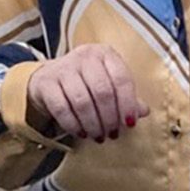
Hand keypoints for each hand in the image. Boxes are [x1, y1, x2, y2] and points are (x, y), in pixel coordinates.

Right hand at [26, 44, 149, 142]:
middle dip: (110, 118)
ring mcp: (63, 68)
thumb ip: (127, 97)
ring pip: (82, 101)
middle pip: (102, 91)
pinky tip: (81, 133)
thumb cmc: (86, 82)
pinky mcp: (46, 83)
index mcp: (105, 54)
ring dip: (93, 124)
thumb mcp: (108, 84)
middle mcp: (84, 56)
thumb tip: (143, 111)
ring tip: (98, 136)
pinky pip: (61, 108)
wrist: (49, 78)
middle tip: (112, 134)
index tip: (130, 123)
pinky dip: (73, 125)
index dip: (128, 104)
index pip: (121, 78)